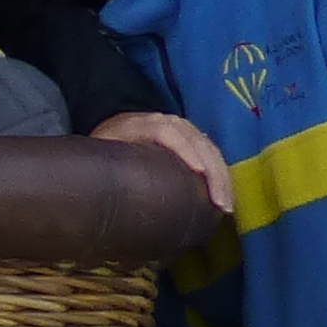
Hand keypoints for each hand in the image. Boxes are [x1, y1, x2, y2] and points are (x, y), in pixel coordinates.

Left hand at [96, 109, 233, 218]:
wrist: (114, 127)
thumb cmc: (106, 145)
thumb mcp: (100, 152)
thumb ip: (106, 164)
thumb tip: (105, 195)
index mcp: (139, 123)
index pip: (166, 132)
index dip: (184, 150)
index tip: (198, 173)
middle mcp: (165, 121)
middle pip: (196, 141)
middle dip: (213, 172)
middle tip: (220, 204)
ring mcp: (182, 128)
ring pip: (209, 148)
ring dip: (222, 176)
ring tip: (225, 204)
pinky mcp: (191, 138)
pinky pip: (211, 153)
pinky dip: (221, 173)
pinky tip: (224, 195)